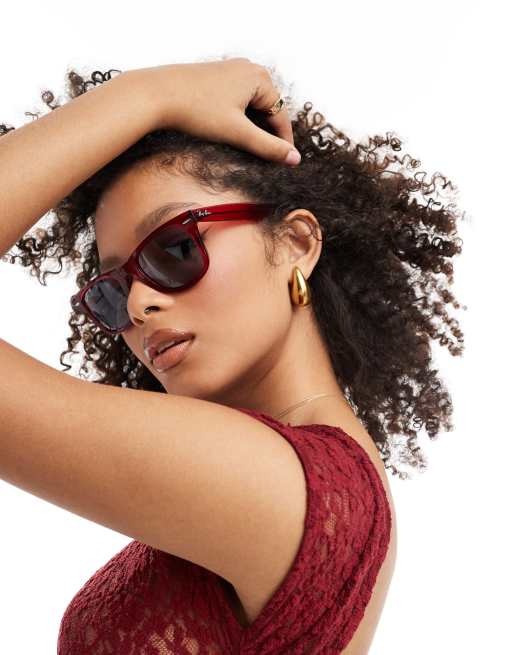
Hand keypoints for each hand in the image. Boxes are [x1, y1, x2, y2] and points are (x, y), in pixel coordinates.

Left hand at [123, 58, 300, 165]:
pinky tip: (228, 133)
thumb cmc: (196, 110)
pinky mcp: (215, 77)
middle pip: (268, 109)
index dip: (283, 142)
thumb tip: (295, 159)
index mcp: (260, 78)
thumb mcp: (237, 133)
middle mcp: (249, 68)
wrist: (155, 94)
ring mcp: (231, 70)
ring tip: (246, 149)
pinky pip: (236, 101)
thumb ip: (268, 147)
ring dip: (252, 127)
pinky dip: (238, 118)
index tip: (285, 164)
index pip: (281, 116)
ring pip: (251, 106)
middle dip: (267, 134)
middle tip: (265, 161)